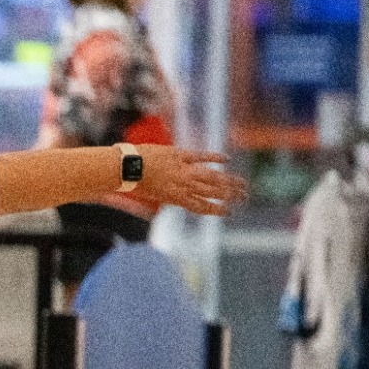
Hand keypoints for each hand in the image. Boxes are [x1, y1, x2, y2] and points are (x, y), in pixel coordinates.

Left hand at [132, 147, 246, 216]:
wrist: (124, 168)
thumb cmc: (132, 183)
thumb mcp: (150, 195)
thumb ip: (166, 196)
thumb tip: (171, 201)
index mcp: (174, 198)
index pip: (200, 206)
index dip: (215, 210)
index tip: (228, 213)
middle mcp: (182, 186)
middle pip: (211, 192)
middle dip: (229, 195)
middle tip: (244, 197)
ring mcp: (182, 170)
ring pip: (211, 176)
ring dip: (229, 180)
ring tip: (242, 183)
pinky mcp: (180, 155)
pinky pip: (201, 156)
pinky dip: (214, 157)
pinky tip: (226, 159)